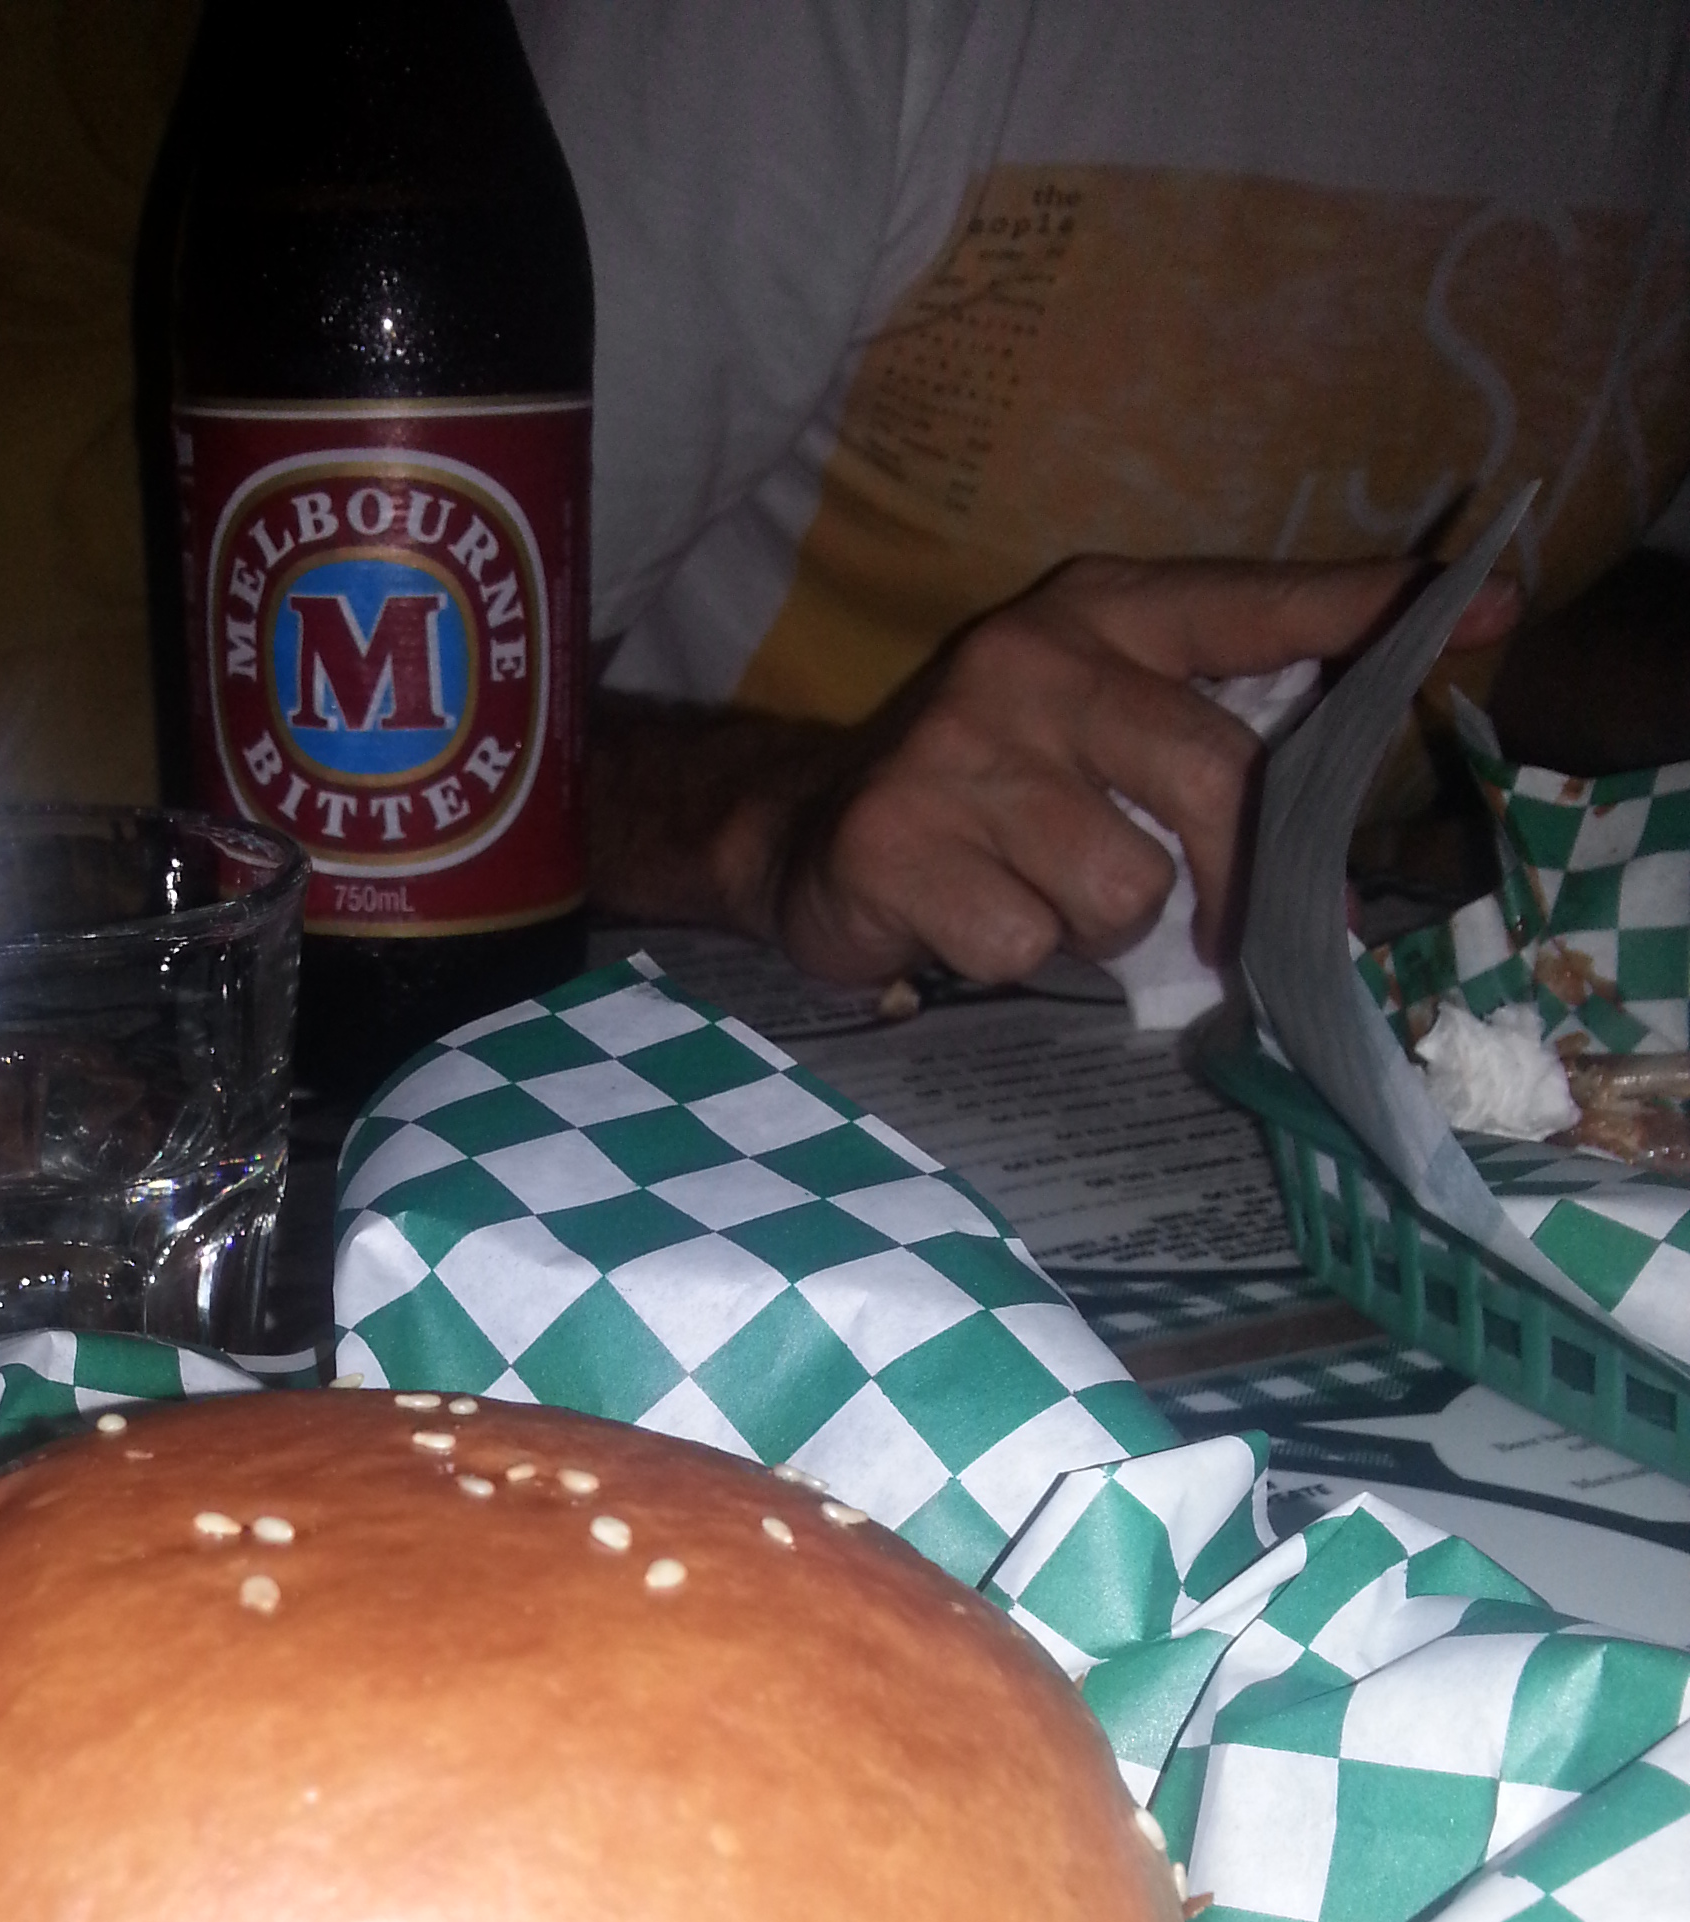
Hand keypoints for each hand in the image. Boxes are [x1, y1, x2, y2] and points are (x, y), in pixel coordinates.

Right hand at [592, 555, 1521, 988]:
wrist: (793, 830)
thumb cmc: (978, 792)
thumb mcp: (1088, 722)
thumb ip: (1205, 728)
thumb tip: (1344, 799)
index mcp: (1093, 613)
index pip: (1252, 605)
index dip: (1366, 613)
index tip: (1483, 613)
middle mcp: (1029, 661)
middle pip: (1214, 775)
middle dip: (1236, 876)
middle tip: (1226, 931)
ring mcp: (958, 751)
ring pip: (1123, 886)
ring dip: (1097, 928)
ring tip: (1037, 902)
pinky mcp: (898, 842)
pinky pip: (1028, 943)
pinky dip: (1009, 961)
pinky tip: (964, 926)